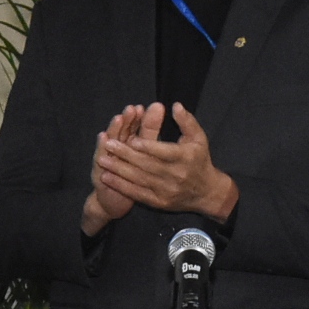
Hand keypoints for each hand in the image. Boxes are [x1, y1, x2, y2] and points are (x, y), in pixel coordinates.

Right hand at [80, 106, 148, 234]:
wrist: (112, 200)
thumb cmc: (132, 177)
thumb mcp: (143, 154)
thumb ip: (150, 131)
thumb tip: (160, 107)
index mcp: (126, 143)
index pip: (132, 127)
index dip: (137, 118)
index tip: (143, 107)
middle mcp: (114, 148)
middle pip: (121, 131)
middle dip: (127, 120)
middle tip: (132, 108)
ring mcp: (105, 159)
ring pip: (109, 142)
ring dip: (114, 130)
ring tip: (119, 118)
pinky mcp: (99, 172)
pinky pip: (101, 158)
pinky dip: (101, 147)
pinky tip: (102, 137)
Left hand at [93, 104, 238, 221]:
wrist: (206, 193)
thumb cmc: (199, 160)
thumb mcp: (199, 138)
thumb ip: (187, 121)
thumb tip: (175, 105)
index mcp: (185, 157)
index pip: (163, 152)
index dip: (147, 146)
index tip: (131, 138)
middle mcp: (175, 175)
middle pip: (147, 165)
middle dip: (126, 155)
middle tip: (108, 145)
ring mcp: (166, 191)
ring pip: (139, 179)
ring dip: (118, 170)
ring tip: (102, 160)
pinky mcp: (159, 202)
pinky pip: (137, 194)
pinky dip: (121, 186)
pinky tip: (107, 178)